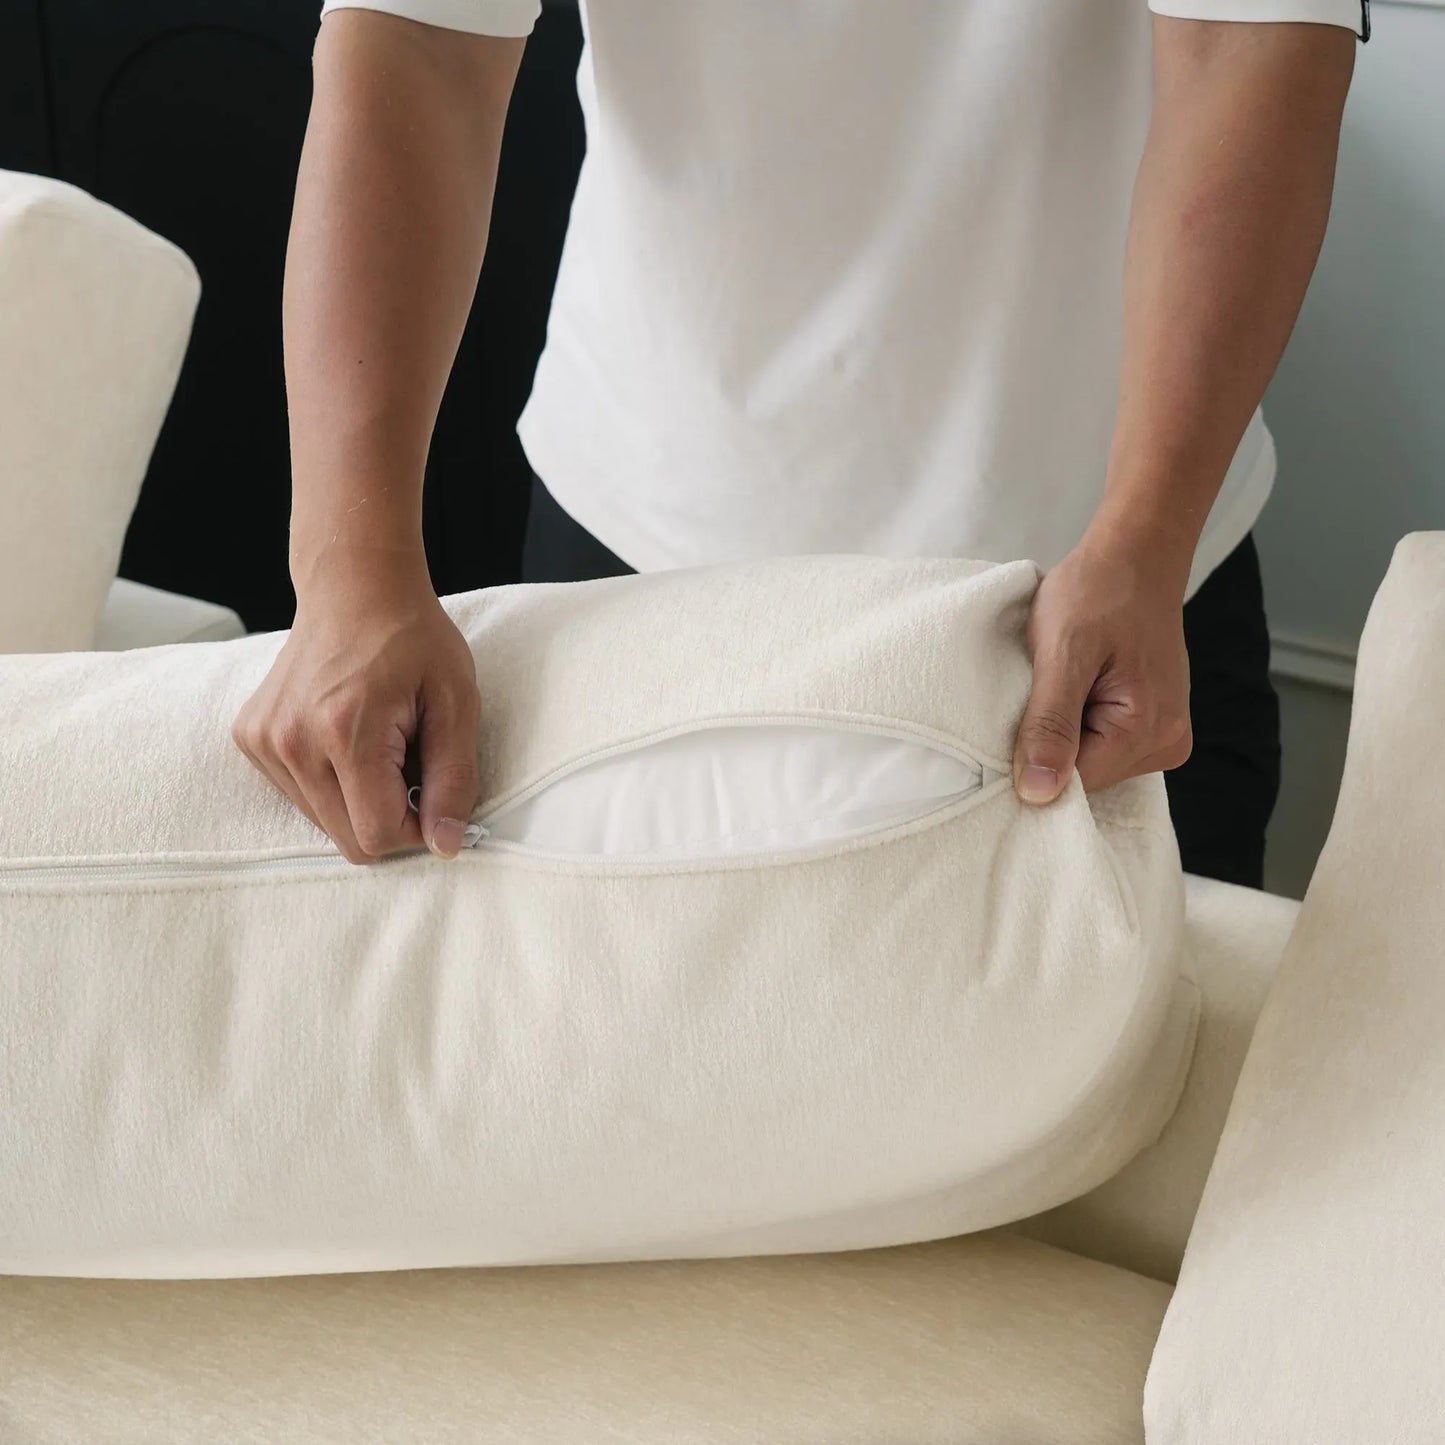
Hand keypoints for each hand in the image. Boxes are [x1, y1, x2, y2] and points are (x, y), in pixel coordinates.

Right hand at [233, 558, 480, 863]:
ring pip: (324, 824)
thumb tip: (446, 846)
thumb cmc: (413, 639)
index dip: (417, 828)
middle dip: (390, 816)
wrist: (354, 588)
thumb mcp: (456, 703)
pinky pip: (300, 796)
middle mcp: (291, 742)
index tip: (433, 790)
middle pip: (348, 840)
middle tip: (410, 762)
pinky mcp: (250, 738)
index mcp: (343, 732)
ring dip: (360, 800)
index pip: (375, 836)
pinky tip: (347, 737)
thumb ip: (453, 779)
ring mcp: (263, 741)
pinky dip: (332, 783)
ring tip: (379, 744)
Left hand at [1013, 530, 1192, 803]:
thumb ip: (1050, 725)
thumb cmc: (1097, 591)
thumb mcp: (1062, 653)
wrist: (1134, 554)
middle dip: (1049, 745)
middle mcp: (1166, 744)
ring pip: (1090, 761)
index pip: (1074, 785)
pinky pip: (1101, 742)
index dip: (1032, 764)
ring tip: (1056, 685)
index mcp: (1148, 732)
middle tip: (1033, 694)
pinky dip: (1077, 722)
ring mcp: (1163, 735)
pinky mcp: (1152, 723)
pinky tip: (1070, 690)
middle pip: (1085, 777)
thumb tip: (1038, 794)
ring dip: (1062, 731)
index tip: (1006, 733)